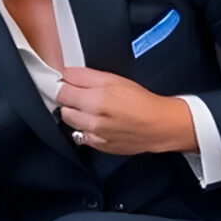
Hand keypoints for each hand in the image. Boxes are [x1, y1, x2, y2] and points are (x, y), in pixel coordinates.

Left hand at [56, 66, 196, 154]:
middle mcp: (92, 119)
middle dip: (67, 99)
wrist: (159, 126)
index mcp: (97, 98)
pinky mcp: (98, 146)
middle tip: (80, 94)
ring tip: (89, 108)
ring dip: (73, 113)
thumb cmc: (141, 101)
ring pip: (68, 121)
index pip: (61, 90)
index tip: (64, 82)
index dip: (61, 84)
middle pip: (62, 106)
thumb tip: (64, 74)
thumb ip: (85, 76)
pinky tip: (97, 123)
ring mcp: (94, 135)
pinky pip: (80, 135)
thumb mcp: (114, 79)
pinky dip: (83, 128)